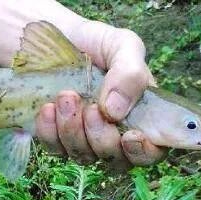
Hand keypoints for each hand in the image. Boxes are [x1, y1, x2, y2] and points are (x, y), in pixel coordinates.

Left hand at [35, 21, 165, 170]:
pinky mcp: (56, 139)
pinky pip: (55, 149)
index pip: (152, 151)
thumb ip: (131, 74)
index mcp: (141, 115)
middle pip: (116, 161)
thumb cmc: (95, 42)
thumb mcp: (122, 45)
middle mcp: (114, 134)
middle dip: (102, 138)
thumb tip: (116, 112)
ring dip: (74, 131)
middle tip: (91, 108)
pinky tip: (48, 107)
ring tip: (66, 97)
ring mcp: (84, 140)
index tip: (130, 136)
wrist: (53, 36)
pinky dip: (50, 131)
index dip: (144, 152)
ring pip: (83, 157)